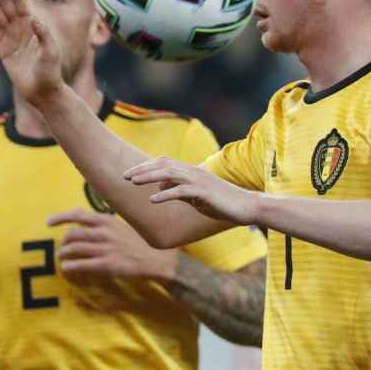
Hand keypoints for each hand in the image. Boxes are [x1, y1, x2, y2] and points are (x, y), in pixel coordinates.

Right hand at [0, 0, 66, 106]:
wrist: (42, 90)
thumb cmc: (50, 71)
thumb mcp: (51, 52)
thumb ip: (44, 35)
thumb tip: (33, 20)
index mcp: (34, 24)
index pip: (21, 1)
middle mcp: (21, 27)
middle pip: (6, 3)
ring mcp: (11, 37)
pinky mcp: (3, 48)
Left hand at [47, 209, 177, 281]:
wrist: (157, 260)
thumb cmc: (138, 241)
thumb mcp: (119, 224)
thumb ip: (97, 219)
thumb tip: (77, 210)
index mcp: (107, 221)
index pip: (78, 216)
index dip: (60, 218)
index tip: (48, 222)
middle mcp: (104, 233)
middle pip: (72, 235)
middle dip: (64, 242)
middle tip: (62, 248)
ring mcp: (105, 249)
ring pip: (74, 250)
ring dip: (64, 254)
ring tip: (62, 258)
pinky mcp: (107, 265)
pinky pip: (81, 265)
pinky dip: (70, 266)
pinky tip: (67, 268)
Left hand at [125, 158, 261, 224]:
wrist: (246, 207)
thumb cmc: (221, 202)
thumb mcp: (195, 196)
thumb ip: (178, 190)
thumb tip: (160, 188)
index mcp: (190, 172)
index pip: (164, 162)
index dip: (146, 166)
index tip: (129, 173)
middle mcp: (193, 172)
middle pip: (163, 165)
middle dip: (142, 169)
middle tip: (124, 176)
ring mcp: (199, 181)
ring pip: (169, 174)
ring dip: (149, 177)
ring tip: (132, 182)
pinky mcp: (204, 192)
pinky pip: (181, 191)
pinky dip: (165, 194)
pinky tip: (152, 200)